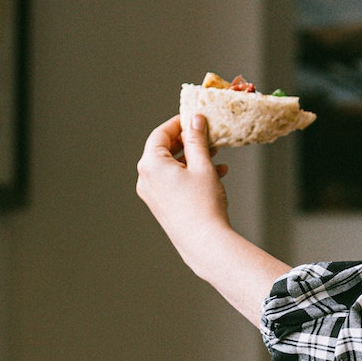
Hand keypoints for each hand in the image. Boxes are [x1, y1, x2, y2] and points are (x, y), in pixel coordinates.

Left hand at [136, 114, 231, 276]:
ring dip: (192, 158)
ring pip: (171, 167)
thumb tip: (195, 121)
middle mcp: (146, 179)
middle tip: (206, 134)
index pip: (160, 134)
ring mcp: (152, 194)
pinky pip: (173, 182)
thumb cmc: (203, 205)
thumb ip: (197, 140)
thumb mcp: (202, 166)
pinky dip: (190, 174)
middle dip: (188, 141)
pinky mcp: (161, 205)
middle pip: (164, 150)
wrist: (204, 242)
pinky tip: (215, 174)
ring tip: (215, 154)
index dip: (178, 123)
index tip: (193, 118)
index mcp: (151, 165)